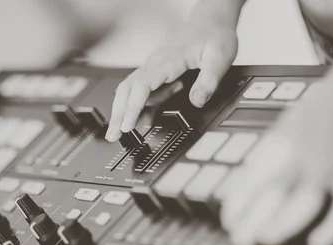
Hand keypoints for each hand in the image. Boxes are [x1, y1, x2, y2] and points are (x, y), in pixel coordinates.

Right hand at [105, 19, 237, 140]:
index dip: (133, 107)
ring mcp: (154, 67)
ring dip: (123, 110)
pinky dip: (136, 105)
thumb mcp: (220, 58)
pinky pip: (141, 90)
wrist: (211, 22)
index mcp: (168, 61)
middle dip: (118, 113)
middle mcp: (156, 63)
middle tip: (113, 135)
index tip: (128, 125)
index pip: (142, 86)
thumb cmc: (213, 36)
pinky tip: (139, 117)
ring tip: (122, 130)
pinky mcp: (157, 71)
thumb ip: (209, 81)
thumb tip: (197, 101)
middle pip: (127, 89)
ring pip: (130, 89)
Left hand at [220, 77, 332, 244]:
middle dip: (253, 220)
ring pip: (305, 201)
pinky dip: (331, 227)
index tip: (229, 221)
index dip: (237, 204)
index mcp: (280, 142)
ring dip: (285, 223)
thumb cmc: (319, 111)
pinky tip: (316, 241)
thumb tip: (245, 189)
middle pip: (274, 192)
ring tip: (267, 238)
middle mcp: (302, 152)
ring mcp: (329, 162)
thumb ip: (269, 158)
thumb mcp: (284, 128)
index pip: (251, 178)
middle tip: (240, 239)